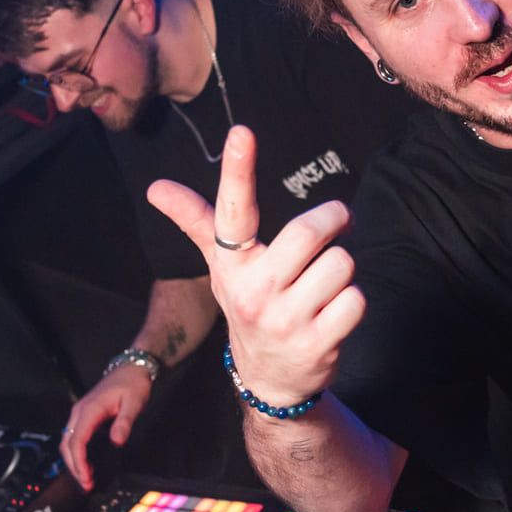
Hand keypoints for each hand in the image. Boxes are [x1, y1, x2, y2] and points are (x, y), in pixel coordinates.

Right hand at [61, 363, 151, 489]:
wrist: (130, 368)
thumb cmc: (132, 384)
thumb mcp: (134, 403)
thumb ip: (124, 423)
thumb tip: (117, 441)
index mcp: (89, 410)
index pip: (77, 441)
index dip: (79, 462)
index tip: (86, 477)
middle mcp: (79, 412)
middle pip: (67, 444)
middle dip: (74, 466)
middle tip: (86, 484)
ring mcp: (80, 413)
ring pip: (67, 441)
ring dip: (73, 461)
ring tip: (86, 478)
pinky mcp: (84, 415)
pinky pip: (74, 437)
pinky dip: (76, 452)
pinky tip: (86, 463)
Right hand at [145, 126, 364, 408]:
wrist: (269, 378)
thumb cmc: (250, 303)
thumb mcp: (222, 266)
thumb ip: (196, 221)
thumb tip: (155, 187)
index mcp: (232, 264)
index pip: (231, 212)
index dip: (237, 171)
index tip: (242, 133)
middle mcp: (254, 292)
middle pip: (310, 232)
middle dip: (333, 221)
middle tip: (337, 223)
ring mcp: (286, 321)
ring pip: (341, 264)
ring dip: (343, 268)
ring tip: (324, 284)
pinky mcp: (318, 344)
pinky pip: (356, 299)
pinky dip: (352, 301)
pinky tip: (332, 312)